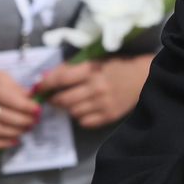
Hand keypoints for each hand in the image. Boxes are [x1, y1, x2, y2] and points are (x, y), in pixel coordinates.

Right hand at [0, 66, 40, 148]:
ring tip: (28, 129)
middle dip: (24, 121)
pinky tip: (15, 140)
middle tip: (36, 120)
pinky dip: (3, 144)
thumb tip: (32, 97)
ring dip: (16, 132)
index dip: (27, 107)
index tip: (38, 109)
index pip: (10, 99)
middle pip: (5, 117)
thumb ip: (15, 87)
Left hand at [38, 55, 153, 128]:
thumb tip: (47, 77)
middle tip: (54, 97)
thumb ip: (72, 69)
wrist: (144, 77)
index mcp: (92, 71)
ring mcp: (103, 104)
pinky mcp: (109, 116)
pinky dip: (80, 116)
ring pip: (72, 112)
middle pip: (63, 100)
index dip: (45, 84)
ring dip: (68, 108)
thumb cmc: (116, 66)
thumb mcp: (95, 61)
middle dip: (54, 99)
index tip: (38, 88)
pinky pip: (84, 122)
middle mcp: (96, 88)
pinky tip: (85, 108)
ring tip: (73, 101)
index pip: (60, 79)